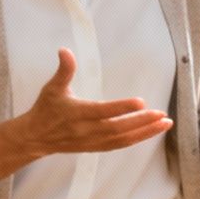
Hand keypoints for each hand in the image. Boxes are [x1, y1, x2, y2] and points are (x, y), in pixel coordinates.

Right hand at [19, 49, 172, 155]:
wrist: (35, 138)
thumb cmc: (45, 109)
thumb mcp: (52, 87)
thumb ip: (64, 70)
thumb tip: (65, 50)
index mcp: (77, 113)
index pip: (103, 111)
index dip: (122, 108)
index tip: (141, 102)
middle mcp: (86, 130)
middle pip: (118, 128)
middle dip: (142, 122)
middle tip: (162, 115)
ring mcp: (92, 142)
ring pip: (123, 139)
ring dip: (145, 132)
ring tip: (164, 123)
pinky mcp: (96, 148)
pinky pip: (119, 145)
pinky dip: (137, 139)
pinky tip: (151, 131)